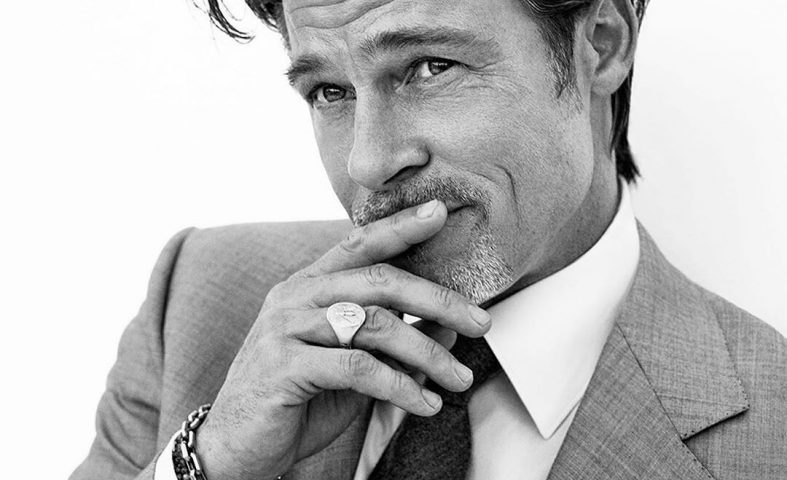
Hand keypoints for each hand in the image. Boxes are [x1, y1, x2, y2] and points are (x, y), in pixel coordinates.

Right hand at [195, 200, 491, 479]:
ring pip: (374, 324)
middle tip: (480, 322)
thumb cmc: (297, 399)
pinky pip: (357, 366)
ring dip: (427, 354)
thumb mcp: (351, 365)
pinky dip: (399, 386)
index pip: (358, 244)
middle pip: (379, 281)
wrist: (236, 444)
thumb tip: (446, 328)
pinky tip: (425, 404)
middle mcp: (294, 296)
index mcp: (308, 286)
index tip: (440, 212)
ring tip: (459, 379)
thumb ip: (389, 341)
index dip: (400, 227)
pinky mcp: (284, 365)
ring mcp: (285, 327)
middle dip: (437, 299)